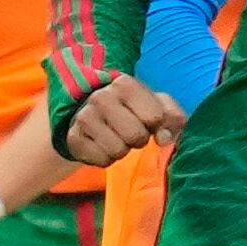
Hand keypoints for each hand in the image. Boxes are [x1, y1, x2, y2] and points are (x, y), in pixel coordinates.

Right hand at [61, 76, 185, 167]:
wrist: (93, 114)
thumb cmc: (132, 110)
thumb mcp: (157, 106)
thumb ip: (173, 118)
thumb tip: (165, 138)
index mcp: (125, 84)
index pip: (155, 118)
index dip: (156, 126)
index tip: (148, 121)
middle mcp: (101, 97)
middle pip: (136, 137)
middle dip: (139, 140)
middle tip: (131, 132)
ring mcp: (84, 117)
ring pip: (118, 151)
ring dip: (122, 150)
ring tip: (116, 137)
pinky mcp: (74, 138)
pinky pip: (102, 161)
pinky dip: (106, 159)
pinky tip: (102, 145)